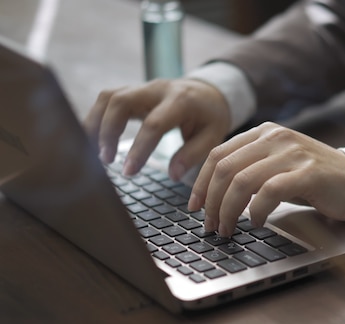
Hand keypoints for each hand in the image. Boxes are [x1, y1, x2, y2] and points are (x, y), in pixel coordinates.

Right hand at [83, 78, 230, 179]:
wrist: (208, 92)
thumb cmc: (210, 117)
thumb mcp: (213, 136)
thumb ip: (192, 155)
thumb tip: (173, 175)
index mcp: (181, 100)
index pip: (154, 124)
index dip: (139, 149)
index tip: (129, 172)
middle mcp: (158, 89)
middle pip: (121, 101)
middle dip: (108, 131)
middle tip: (106, 161)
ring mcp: (142, 87)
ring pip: (108, 97)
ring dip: (96, 124)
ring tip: (94, 153)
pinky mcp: (132, 91)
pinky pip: (106, 100)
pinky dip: (95, 118)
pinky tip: (91, 141)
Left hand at [188, 122, 344, 235]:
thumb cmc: (313, 179)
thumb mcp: (277, 166)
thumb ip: (249, 169)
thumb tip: (211, 194)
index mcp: (264, 133)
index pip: (218, 154)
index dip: (201, 183)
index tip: (195, 207)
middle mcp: (276, 137)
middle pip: (226, 168)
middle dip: (212, 201)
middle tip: (210, 225)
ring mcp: (293, 152)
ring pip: (243, 180)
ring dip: (228, 210)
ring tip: (228, 229)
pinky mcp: (308, 172)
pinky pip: (270, 191)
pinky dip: (256, 210)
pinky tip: (256, 223)